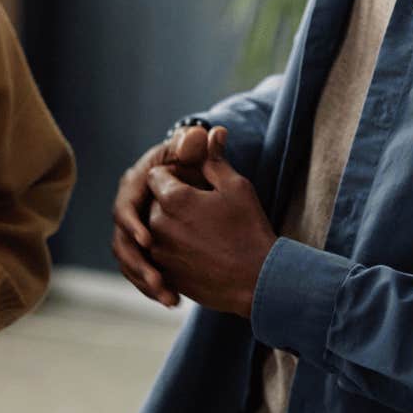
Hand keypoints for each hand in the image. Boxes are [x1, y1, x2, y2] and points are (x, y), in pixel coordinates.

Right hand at [112, 125, 217, 306]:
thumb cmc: (195, 162)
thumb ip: (199, 147)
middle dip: (139, 264)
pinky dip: (152, 287)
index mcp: (136, 183)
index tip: (149, 241)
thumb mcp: (198, 156)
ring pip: (129, 261)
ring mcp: (133, 231)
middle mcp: (129, 208)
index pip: (125, 206)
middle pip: (122, 241)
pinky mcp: (142, 249)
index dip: (134, 224)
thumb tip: (209, 132)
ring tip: (168, 297)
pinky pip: (139, 272)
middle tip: (158, 281)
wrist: (196, 182)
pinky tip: (174, 300)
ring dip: (145, 281)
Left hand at [145, 126, 275, 316]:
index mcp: (173, 199)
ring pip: (154, 229)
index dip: (176, 175)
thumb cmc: (250, 230)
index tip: (197, 184)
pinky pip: (159, 254)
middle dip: (172, 200)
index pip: (157, 174)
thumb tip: (212, 131)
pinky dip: (173, 249)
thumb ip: (215, 160)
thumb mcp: (237, 187)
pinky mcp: (164, 274)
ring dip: (171, 226)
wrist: (257, 281)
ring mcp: (159, 252)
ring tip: (204, 232)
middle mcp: (157, 225)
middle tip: (203, 208)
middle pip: (154, 201)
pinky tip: (200, 251)